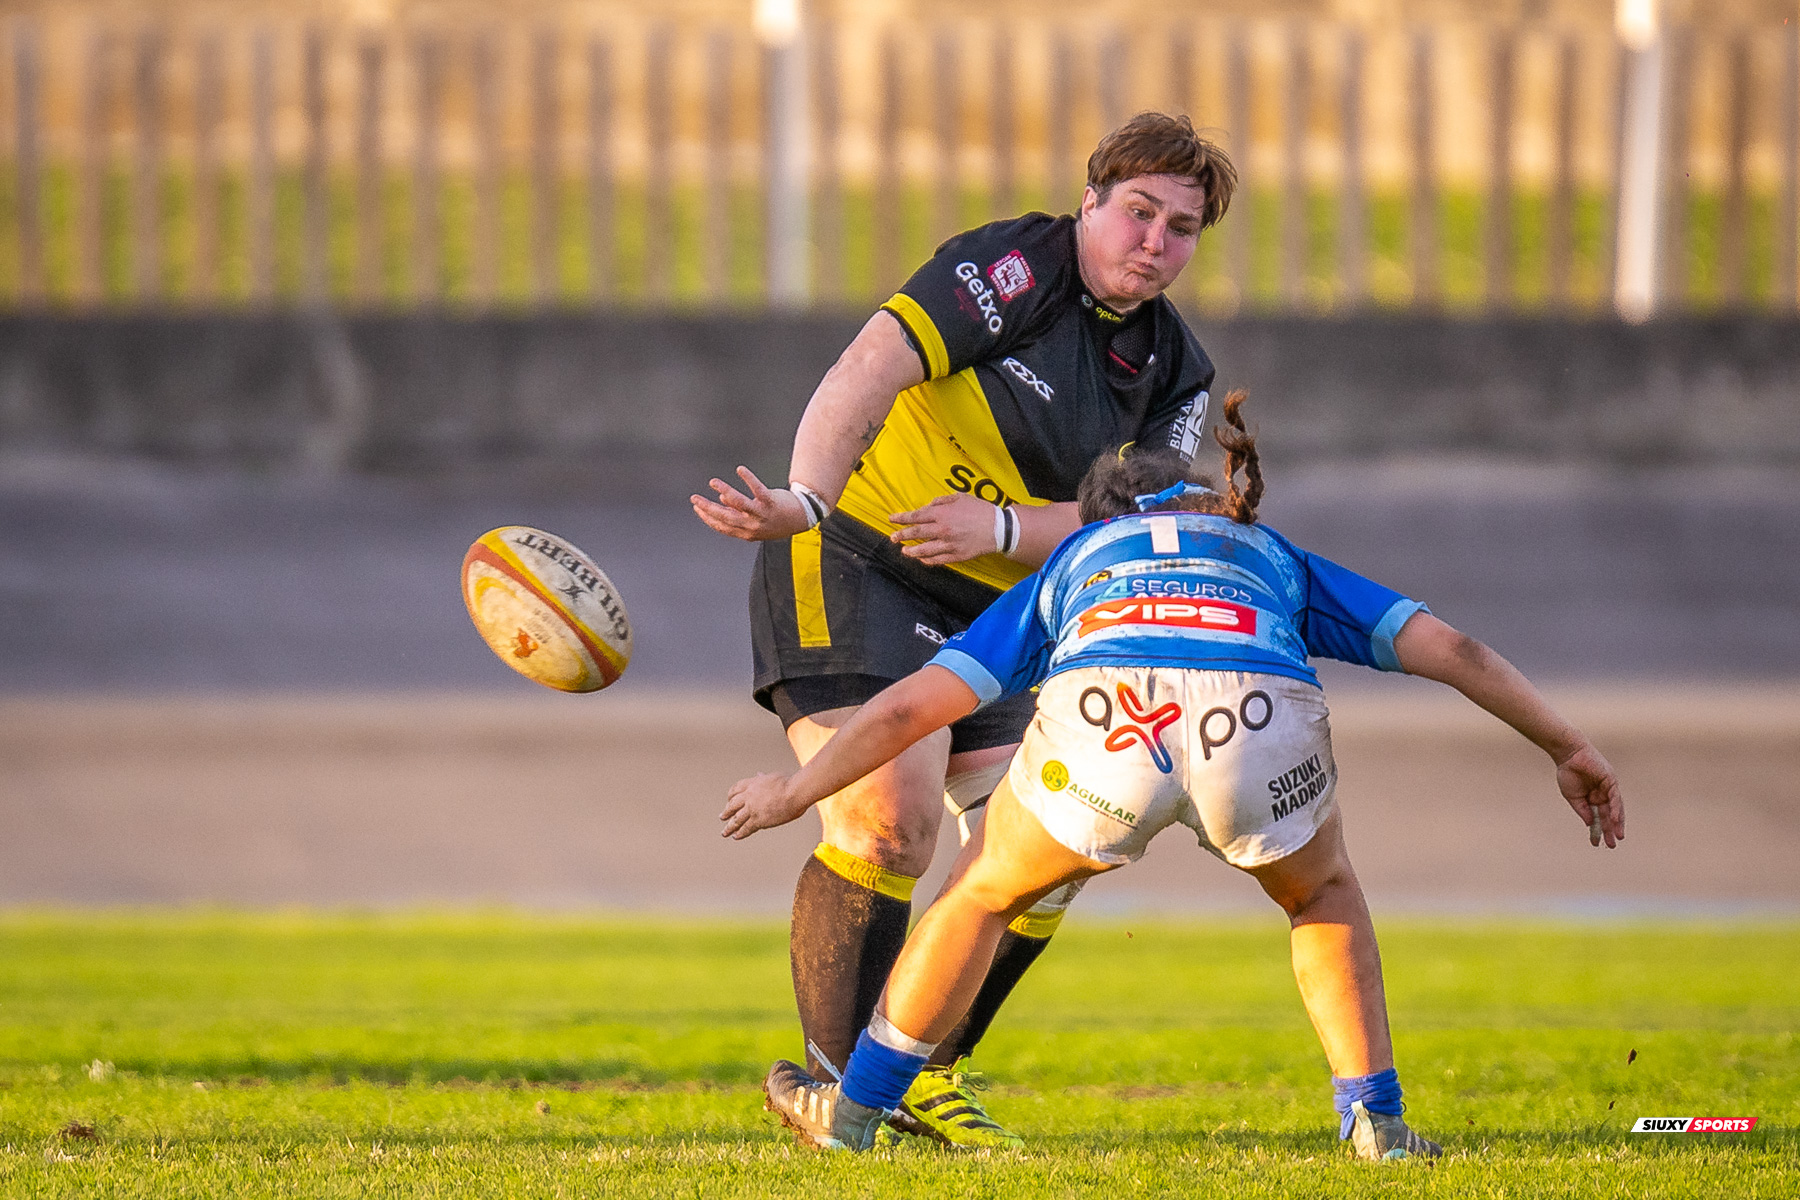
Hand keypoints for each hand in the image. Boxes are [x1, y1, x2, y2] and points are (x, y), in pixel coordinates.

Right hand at [691, 466, 810, 541]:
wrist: (800, 519)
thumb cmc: (775, 519)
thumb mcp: (756, 523)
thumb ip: (739, 513)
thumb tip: (722, 499)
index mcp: (746, 533)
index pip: (722, 527)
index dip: (708, 518)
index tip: (696, 507)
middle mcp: (752, 525)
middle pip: (726, 517)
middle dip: (708, 508)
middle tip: (695, 498)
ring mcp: (762, 514)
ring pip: (738, 503)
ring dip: (724, 491)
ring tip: (713, 482)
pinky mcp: (771, 501)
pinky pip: (757, 489)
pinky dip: (748, 478)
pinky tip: (740, 469)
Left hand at [720, 772, 811, 838]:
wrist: (795, 792)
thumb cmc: (790, 782)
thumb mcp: (774, 775)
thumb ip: (764, 777)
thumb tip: (760, 774)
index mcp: (753, 783)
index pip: (736, 789)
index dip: (731, 796)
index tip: (729, 800)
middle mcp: (749, 795)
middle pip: (732, 805)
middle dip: (727, 812)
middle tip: (722, 817)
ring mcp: (752, 808)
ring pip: (736, 819)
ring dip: (729, 827)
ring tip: (725, 832)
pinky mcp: (758, 820)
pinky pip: (746, 828)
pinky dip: (740, 833)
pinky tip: (736, 836)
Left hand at [889, 494, 1000, 564]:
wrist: (999, 528)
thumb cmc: (980, 510)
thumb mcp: (960, 498)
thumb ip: (941, 501)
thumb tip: (928, 506)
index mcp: (942, 514)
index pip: (916, 516)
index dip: (902, 518)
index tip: (892, 519)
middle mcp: (942, 530)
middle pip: (916, 533)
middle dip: (901, 535)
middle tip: (892, 538)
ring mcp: (948, 544)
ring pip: (924, 550)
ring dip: (911, 551)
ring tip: (903, 551)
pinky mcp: (956, 556)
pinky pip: (937, 560)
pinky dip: (927, 560)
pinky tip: (921, 559)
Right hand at [1555, 743, 1623, 848]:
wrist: (1568, 754)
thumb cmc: (1568, 773)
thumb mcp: (1573, 797)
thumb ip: (1582, 810)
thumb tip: (1591, 824)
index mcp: (1593, 799)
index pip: (1599, 818)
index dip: (1598, 831)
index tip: (1596, 844)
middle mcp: (1603, 795)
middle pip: (1609, 816)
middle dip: (1610, 830)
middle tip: (1612, 845)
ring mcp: (1608, 789)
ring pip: (1615, 809)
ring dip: (1616, 823)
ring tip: (1617, 836)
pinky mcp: (1611, 781)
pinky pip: (1615, 797)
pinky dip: (1616, 809)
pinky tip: (1615, 819)